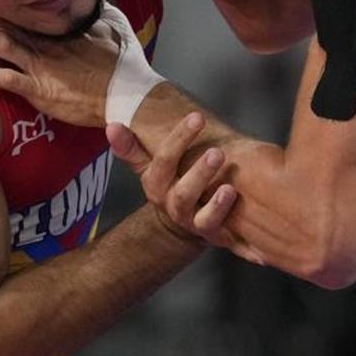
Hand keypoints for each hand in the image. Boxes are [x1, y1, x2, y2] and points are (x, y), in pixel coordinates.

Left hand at [0, 0, 117, 126]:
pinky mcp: (40, 90)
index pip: (22, 9)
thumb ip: (96, 9)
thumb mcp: (114, 24)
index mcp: (60, 28)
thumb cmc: (124, 61)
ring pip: (2, 45)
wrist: (129, 94)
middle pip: (4, 23)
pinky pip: (8, 79)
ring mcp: (41, 67)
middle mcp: (45, 44)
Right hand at [108, 114, 265, 265]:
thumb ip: (132, 147)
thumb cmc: (173, 181)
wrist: (184, 222)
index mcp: (156, 185)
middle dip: (199, 173)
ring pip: (204, 219)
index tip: (197, 116)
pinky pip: (227, 239)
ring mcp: (195, 223)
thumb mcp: (152, 165)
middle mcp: (173, 206)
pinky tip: (244, 214)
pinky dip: (239, 236)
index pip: (163, 161)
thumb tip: (111, 125)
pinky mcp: (216, 236)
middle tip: (217, 152)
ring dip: (217, 206)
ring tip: (230, 189)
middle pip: (182, 193)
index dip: (179, 139)